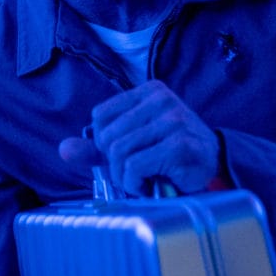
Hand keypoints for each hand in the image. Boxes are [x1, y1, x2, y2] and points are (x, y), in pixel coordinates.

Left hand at [77, 80, 220, 195]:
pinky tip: (151, 184)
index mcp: (149, 91)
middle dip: (115, 163)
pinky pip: (135, 167)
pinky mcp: (179, 144)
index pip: (100, 116)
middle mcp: (161, 100)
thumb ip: (98, 146)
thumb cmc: (169, 153)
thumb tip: (64, 150)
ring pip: (120, 153)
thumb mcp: (132, 143)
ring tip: (143, 179)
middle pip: (108, 137)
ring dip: (125, 176)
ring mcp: (173, 120)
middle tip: (134, 172)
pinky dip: (136, 184)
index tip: (125, 153)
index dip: (105, 142)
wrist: (212, 165)